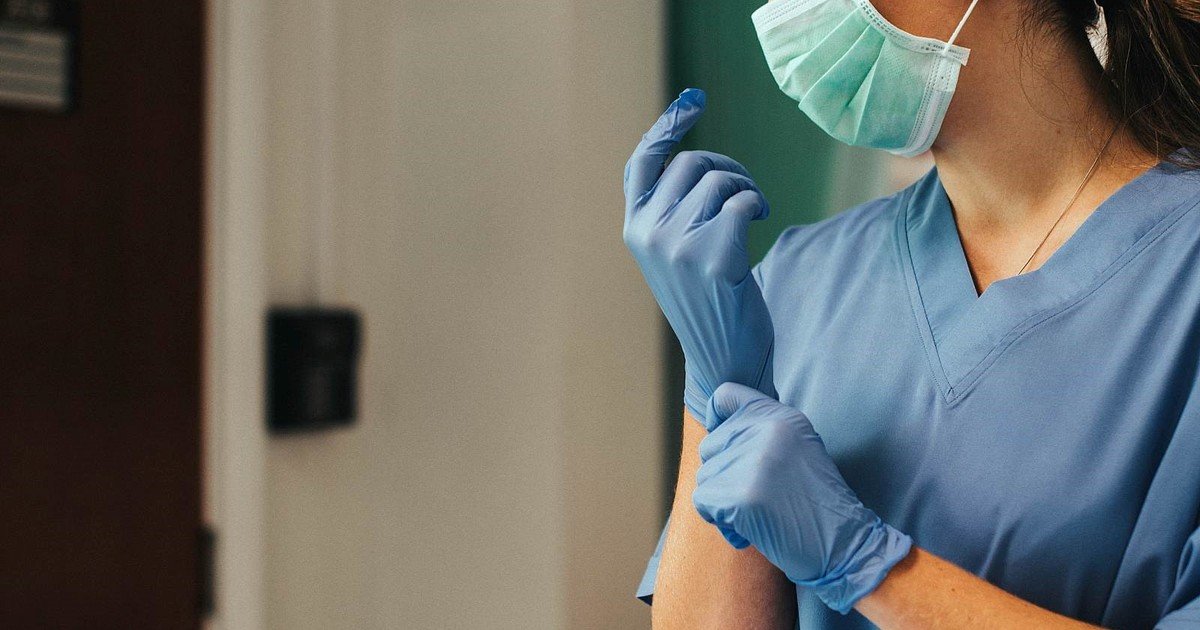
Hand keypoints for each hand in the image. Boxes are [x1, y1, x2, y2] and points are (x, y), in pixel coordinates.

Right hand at [623, 88, 776, 422]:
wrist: (725, 357)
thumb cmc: (707, 300)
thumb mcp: (675, 252)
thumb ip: (671, 210)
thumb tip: (695, 158)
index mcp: (634, 229)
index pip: (643, 162)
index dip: (667, 127)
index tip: (694, 100)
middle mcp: (648, 233)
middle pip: (692, 163)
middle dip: (726, 167)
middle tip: (746, 192)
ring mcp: (678, 245)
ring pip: (718, 179)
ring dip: (746, 187)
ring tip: (753, 211)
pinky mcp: (713, 256)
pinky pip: (741, 200)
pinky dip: (756, 203)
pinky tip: (760, 220)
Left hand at [693, 383, 912, 613]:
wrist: (845, 544)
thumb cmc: (817, 503)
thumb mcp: (798, 448)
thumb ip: (760, 432)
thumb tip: (713, 430)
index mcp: (781, 416)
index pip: (725, 395)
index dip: (716, 419)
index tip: (726, 445)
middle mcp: (766, 430)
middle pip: (710, 446)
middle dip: (723, 475)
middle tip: (756, 496)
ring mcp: (753, 461)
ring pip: (705, 477)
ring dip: (722, 502)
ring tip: (759, 514)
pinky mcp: (742, 495)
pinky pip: (704, 502)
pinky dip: (720, 522)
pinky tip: (749, 531)